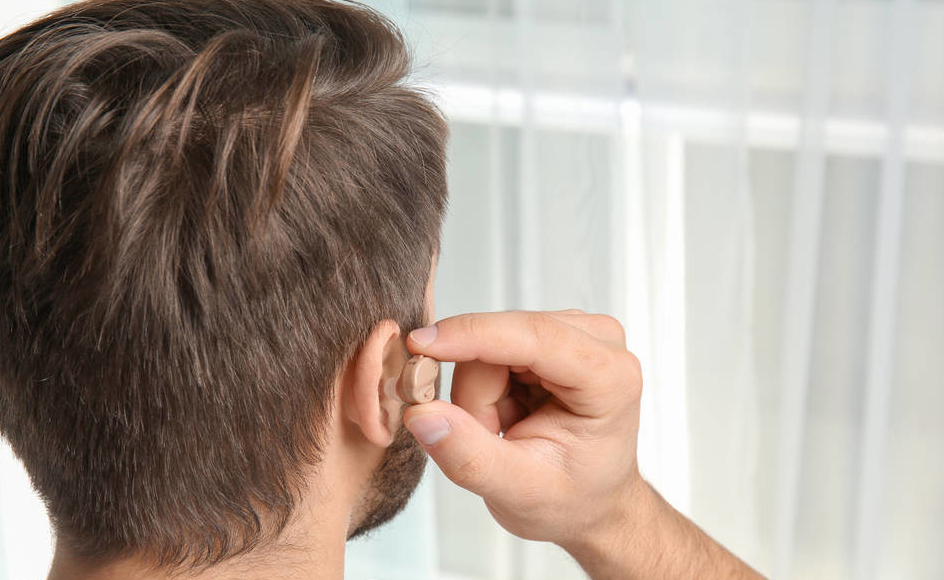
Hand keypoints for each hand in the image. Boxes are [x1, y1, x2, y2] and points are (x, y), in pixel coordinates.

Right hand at [403, 309, 766, 579]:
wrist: (592, 501)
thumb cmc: (572, 498)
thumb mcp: (517, 493)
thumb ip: (467, 455)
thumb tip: (420, 413)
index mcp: (609, 378)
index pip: (535, 336)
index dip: (472, 336)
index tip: (420, 345)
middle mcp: (599, 341)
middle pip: (501, 341)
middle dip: (477, 395)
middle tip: (490, 439)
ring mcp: (574, 331)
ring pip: (488, 343)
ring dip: (480, 394)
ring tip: (505, 431)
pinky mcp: (550, 332)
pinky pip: (489, 346)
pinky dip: (485, 386)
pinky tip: (508, 412)